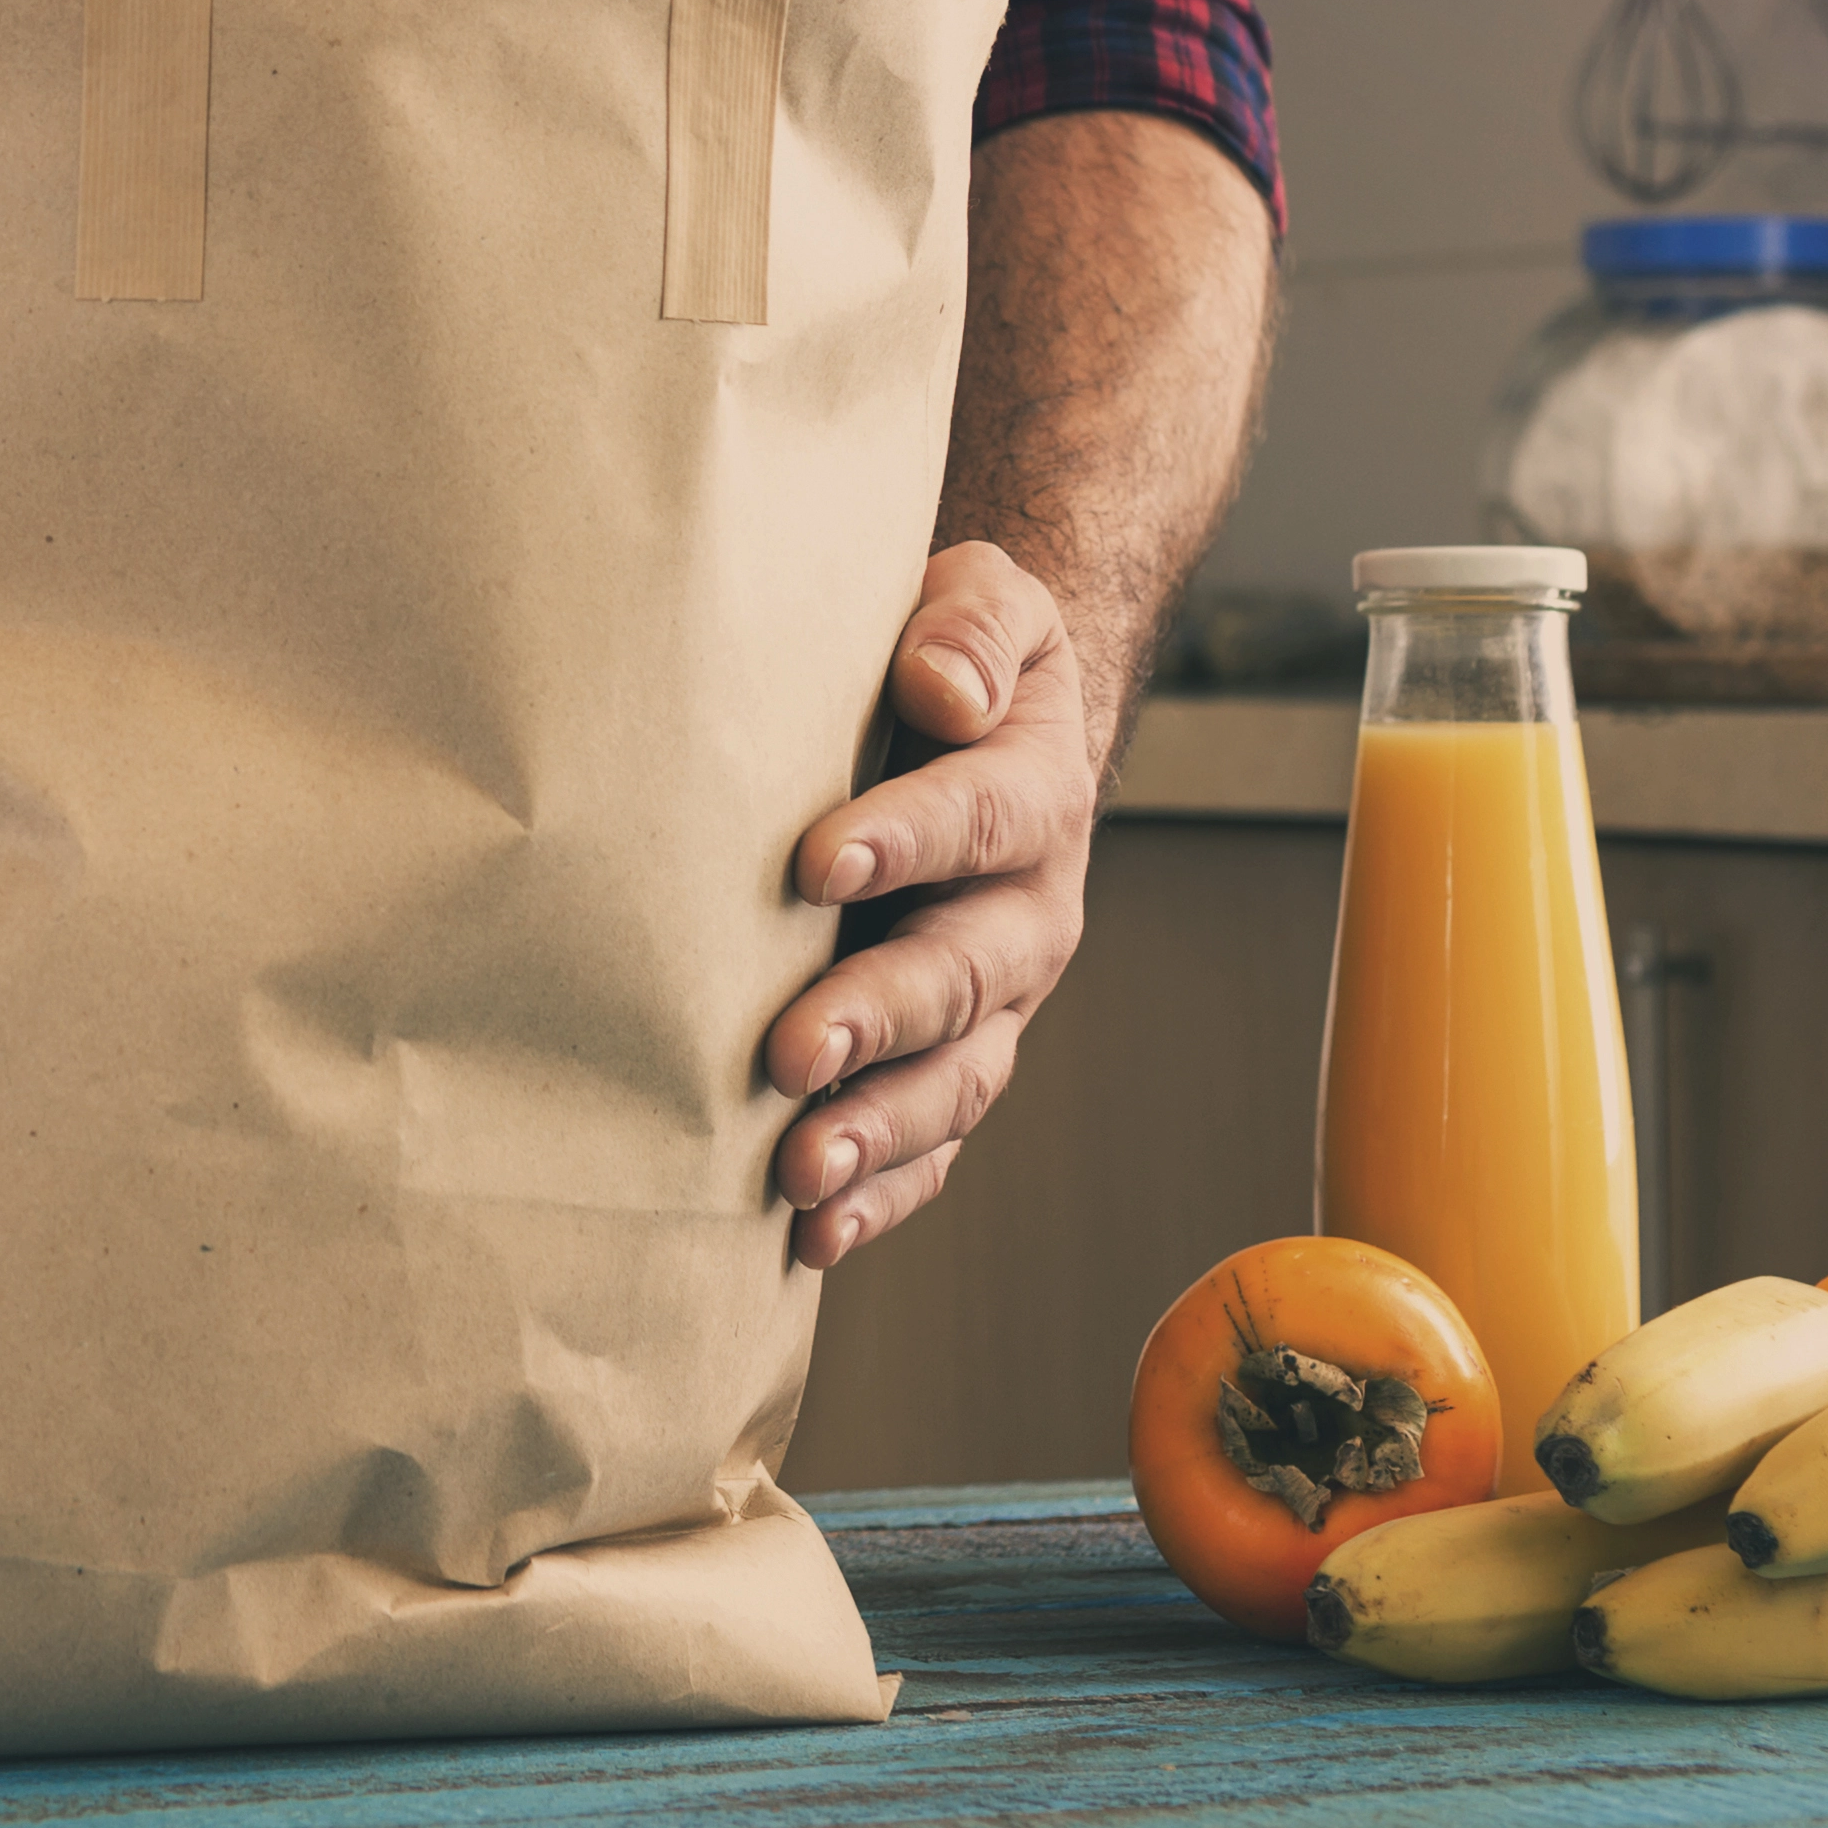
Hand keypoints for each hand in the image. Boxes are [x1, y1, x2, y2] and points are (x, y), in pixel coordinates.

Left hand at [762, 540, 1093, 1269]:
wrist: (967, 713)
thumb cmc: (947, 653)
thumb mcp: (980, 592)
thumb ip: (971, 623)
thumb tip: (940, 683)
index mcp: (1035, 792)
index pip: (983, 814)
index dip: (909, 835)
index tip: (815, 859)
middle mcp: (1026, 911)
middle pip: (967, 973)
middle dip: (880, 1017)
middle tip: (792, 1051)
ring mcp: (991, 1001)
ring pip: (956, 1079)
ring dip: (878, 1130)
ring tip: (798, 1171)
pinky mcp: (947, 1058)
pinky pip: (930, 1143)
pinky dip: (880, 1195)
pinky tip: (810, 1235)